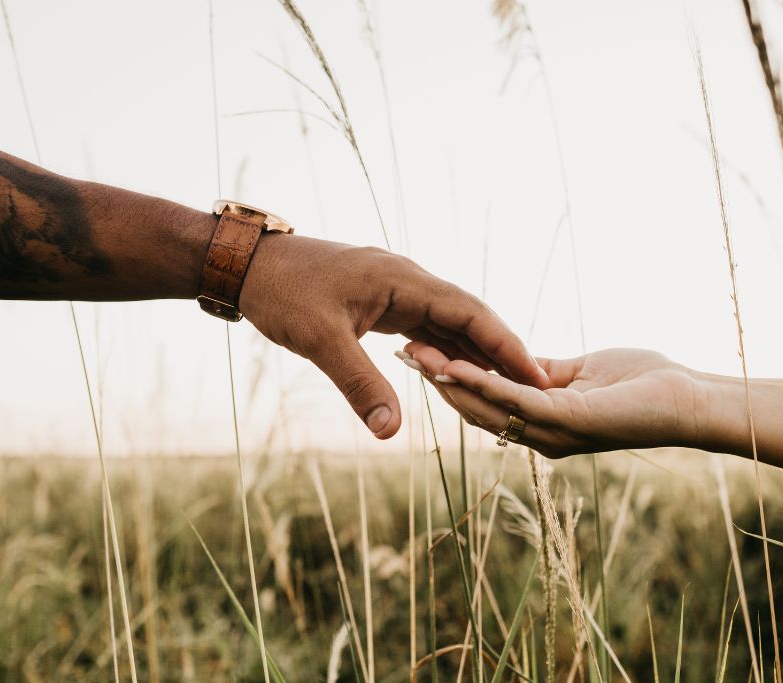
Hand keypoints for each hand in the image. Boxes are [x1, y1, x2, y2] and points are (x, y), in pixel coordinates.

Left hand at [238, 234, 548, 438]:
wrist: (246, 264)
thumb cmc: (282, 293)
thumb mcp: (320, 341)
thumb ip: (360, 385)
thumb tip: (391, 432)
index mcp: (403, 280)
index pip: (470, 313)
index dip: (505, 344)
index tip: (535, 375)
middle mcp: (408, 280)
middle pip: (469, 316)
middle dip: (501, 350)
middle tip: (535, 386)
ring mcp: (396, 289)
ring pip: (448, 322)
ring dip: (475, 351)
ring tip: (507, 385)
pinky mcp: (381, 300)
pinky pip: (426, 325)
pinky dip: (445, 349)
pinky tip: (457, 372)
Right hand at [402, 342, 704, 456]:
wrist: (688, 398)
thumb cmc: (643, 384)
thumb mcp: (580, 373)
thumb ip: (543, 371)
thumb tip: (514, 360)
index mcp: (543, 421)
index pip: (486, 401)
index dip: (452, 379)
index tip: (419, 353)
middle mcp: (542, 435)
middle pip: (477, 409)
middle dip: (439, 381)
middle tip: (403, 353)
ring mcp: (555, 432)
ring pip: (489, 408)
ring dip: (451, 381)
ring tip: (418, 356)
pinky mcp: (571, 420)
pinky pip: (518, 400)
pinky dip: (485, 382)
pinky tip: (458, 365)